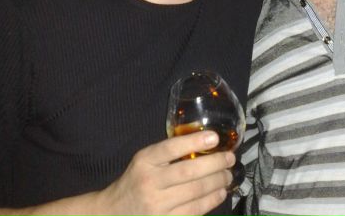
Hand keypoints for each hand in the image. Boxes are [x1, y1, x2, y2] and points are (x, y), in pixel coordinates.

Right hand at [97, 131, 233, 215]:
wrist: (114, 213)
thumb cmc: (136, 180)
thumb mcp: (144, 160)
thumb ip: (167, 153)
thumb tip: (204, 143)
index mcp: (144, 161)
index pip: (171, 148)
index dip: (194, 141)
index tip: (215, 137)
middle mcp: (150, 183)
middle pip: (189, 172)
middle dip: (215, 164)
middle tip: (230, 159)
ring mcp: (157, 206)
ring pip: (195, 193)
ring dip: (217, 183)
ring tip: (228, 175)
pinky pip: (194, 211)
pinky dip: (211, 201)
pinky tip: (220, 193)